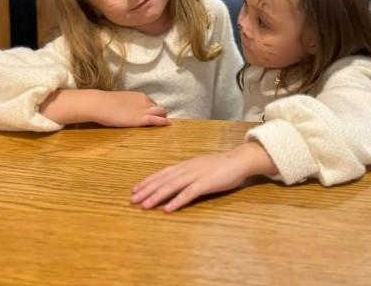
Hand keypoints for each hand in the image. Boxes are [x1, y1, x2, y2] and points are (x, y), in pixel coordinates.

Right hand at [93, 91, 169, 127]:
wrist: (99, 104)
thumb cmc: (106, 103)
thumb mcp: (122, 101)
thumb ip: (129, 104)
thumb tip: (129, 109)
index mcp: (139, 96)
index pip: (152, 103)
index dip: (153, 110)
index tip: (153, 115)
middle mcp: (144, 101)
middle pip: (159, 108)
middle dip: (161, 114)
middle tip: (160, 121)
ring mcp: (143, 110)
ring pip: (161, 112)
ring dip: (164, 118)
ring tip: (165, 124)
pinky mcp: (140, 119)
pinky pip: (155, 120)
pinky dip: (163, 122)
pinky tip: (168, 124)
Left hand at [130, 142, 276, 211]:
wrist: (239, 160)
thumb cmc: (221, 165)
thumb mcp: (200, 166)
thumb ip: (188, 173)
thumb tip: (175, 181)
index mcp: (185, 165)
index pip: (162, 173)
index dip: (148, 181)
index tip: (135, 189)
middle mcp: (186, 169)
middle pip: (162, 180)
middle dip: (146, 190)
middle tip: (132, 200)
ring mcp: (195, 176)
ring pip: (171, 187)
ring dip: (156, 197)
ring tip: (144, 206)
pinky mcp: (205, 184)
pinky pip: (188, 194)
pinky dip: (177, 202)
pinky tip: (167, 209)